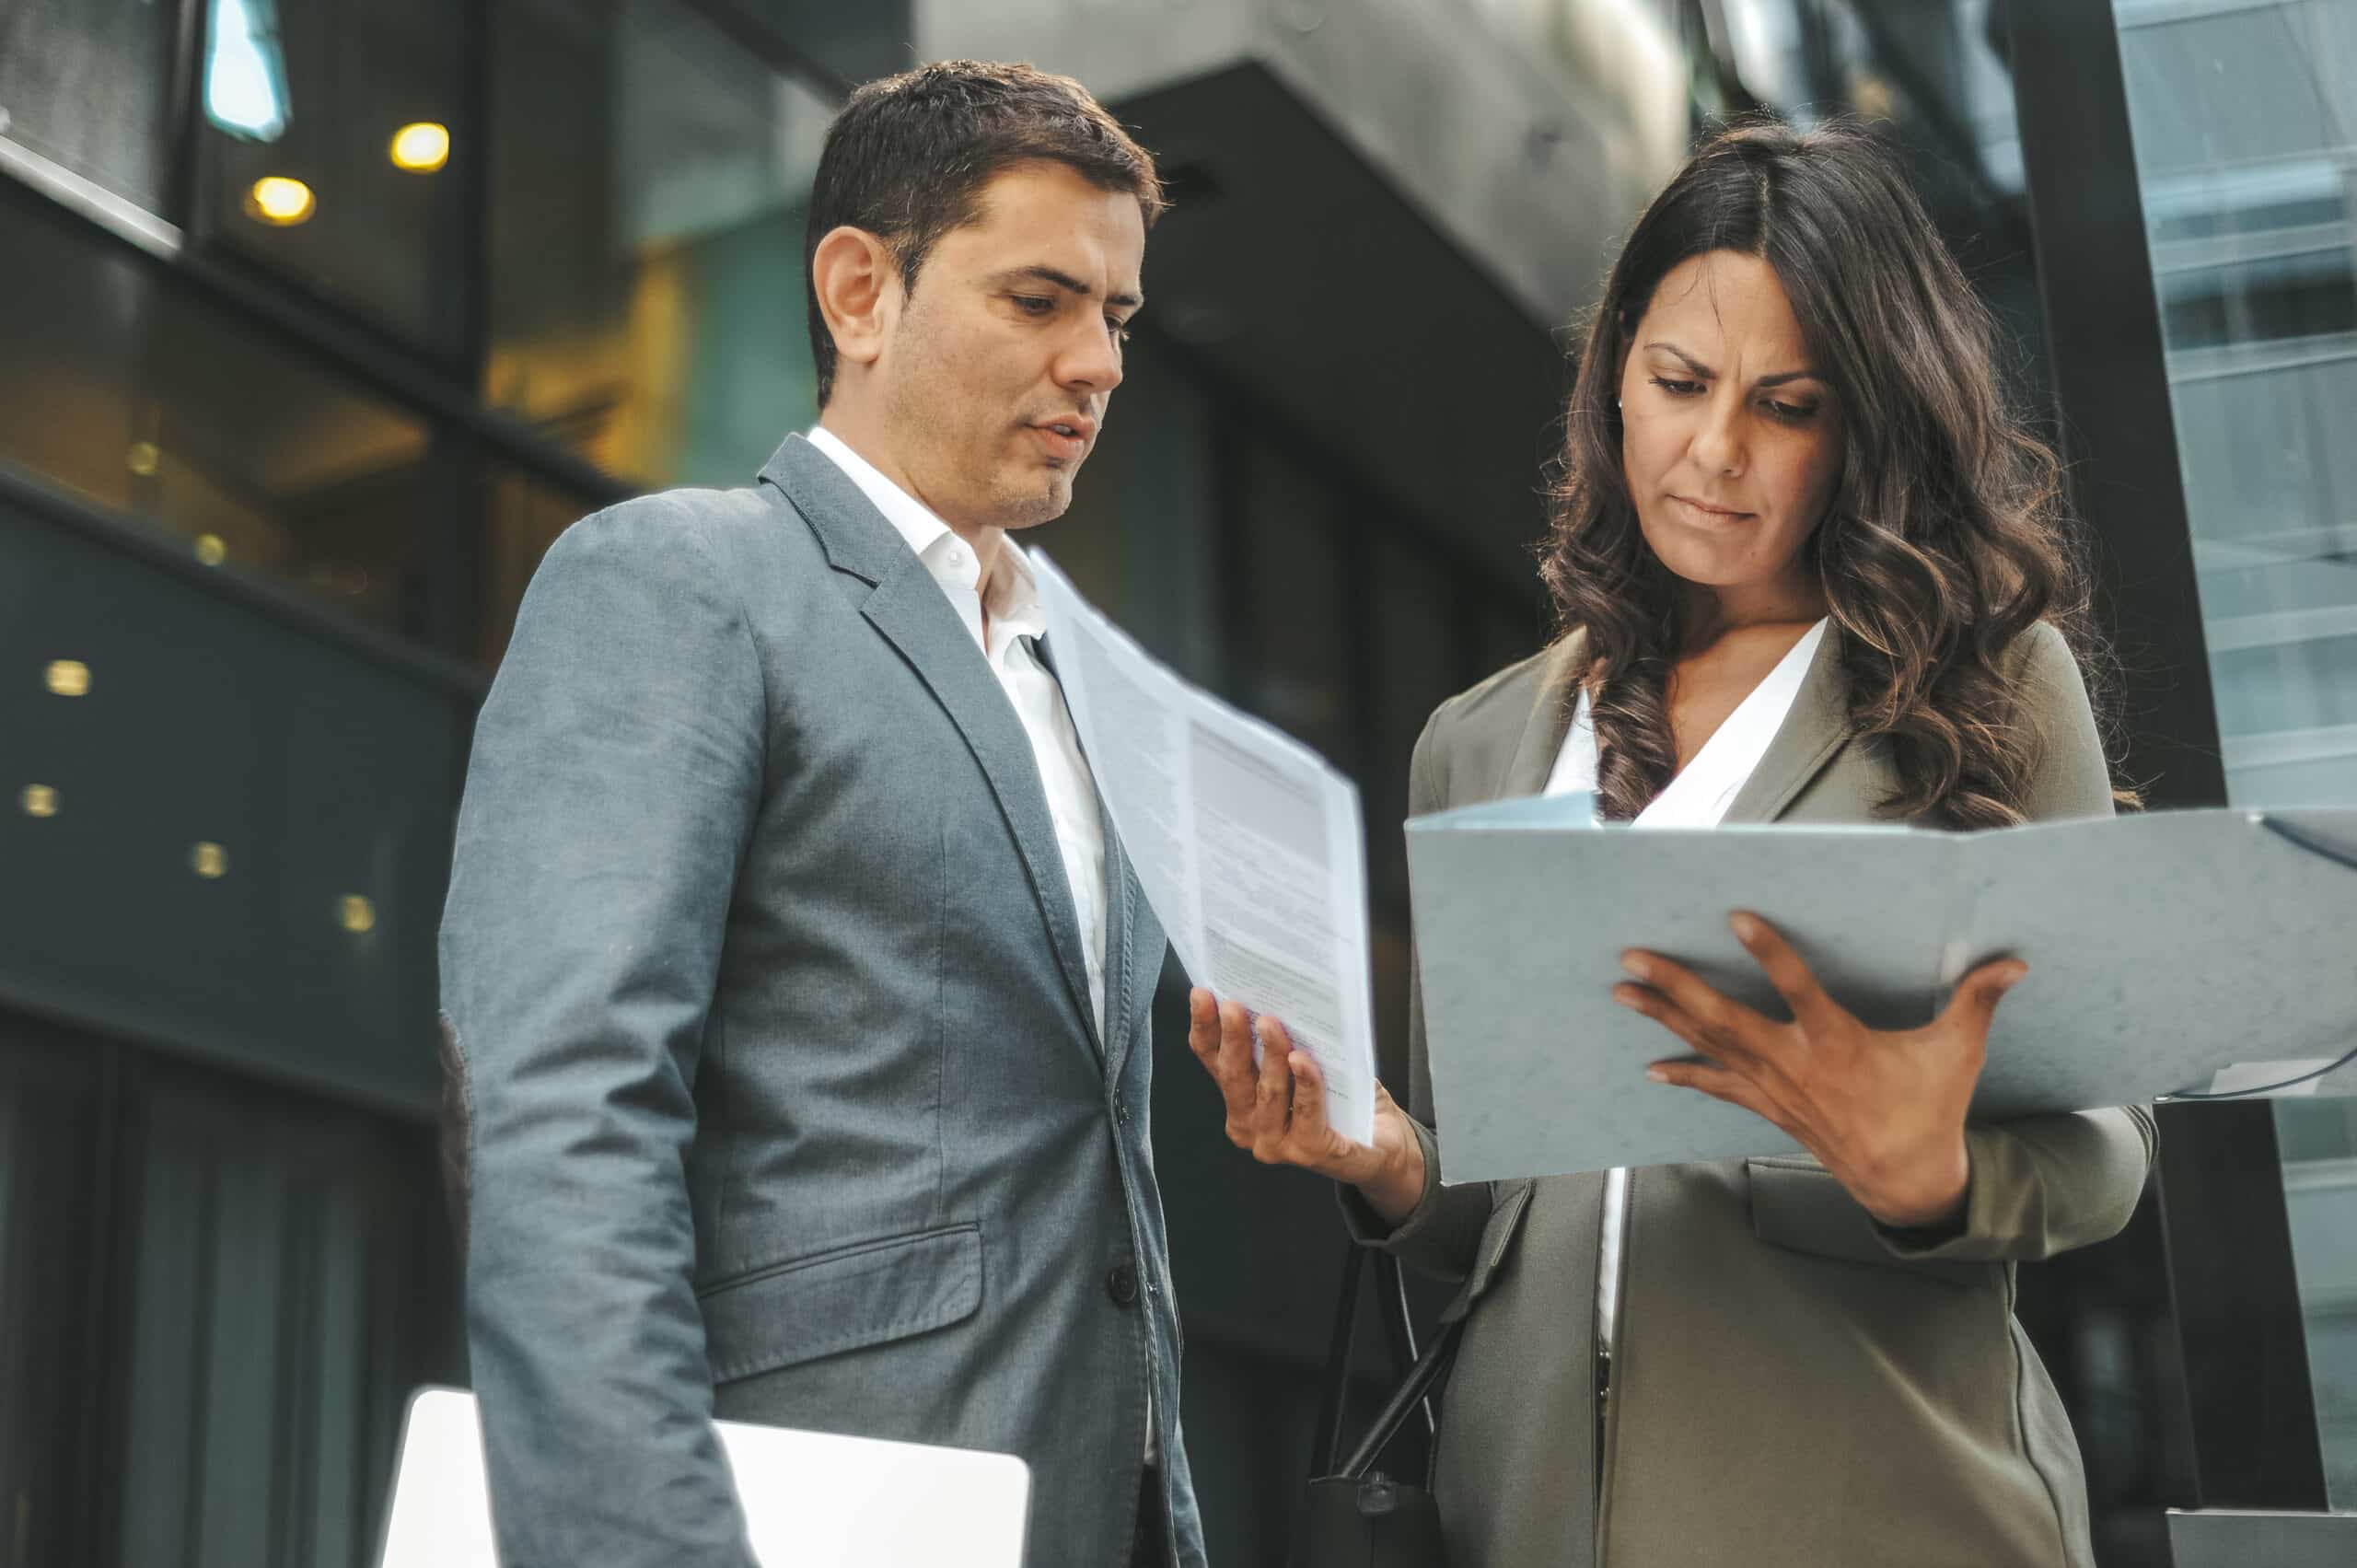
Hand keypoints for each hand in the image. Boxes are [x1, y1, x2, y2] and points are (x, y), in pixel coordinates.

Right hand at [1185, 988, 1425, 1224]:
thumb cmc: (1342, 1099)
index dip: (1205, 1028)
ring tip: (1271, 1024)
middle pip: (1234, 1077)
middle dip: (1233, 1038)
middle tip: (1234, 1006)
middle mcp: (1250, 1126)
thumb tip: (1271, 997)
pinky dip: (1305, 1083)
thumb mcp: (1303, 1063)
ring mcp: (1277, 1144)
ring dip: (1270, 1054)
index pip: (1214, 1062)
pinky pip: (1307, 1111)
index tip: (1202, 995)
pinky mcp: (1310, 1152)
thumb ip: (1282, 1042)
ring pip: (1268, 1093)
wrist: (1382, 1142)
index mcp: (1241, 1101)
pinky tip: (1303, 1060)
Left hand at [1612, 912, 2026, 1229]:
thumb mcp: (1958, 1053)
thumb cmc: (1930, 1108)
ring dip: (1663, 1017)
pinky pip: (1718, 1087)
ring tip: (1621, 991)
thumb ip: (1978, 1000)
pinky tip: (1651, 1067)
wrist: (1906, 1179)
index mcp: (1841, 1044)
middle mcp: (1796, 1064)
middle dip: (1677, 986)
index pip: (1799, 989)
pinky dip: (1685, 1075)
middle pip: (1725, 1018)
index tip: (1738, 918)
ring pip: (1710, 1046)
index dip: (1771, 953)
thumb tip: (2016, 960)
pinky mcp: (1769, 1106)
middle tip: (1633, 957)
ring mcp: (1776, 1088)